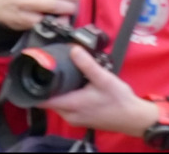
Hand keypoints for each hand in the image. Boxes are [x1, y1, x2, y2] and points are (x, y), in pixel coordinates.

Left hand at [42, 47, 166, 137]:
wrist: (132, 118)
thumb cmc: (118, 99)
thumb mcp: (104, 78)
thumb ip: (87, 64)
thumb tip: (73, 49)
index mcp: (70, 104)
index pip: (41, 100)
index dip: (35, 88)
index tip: (35, 75)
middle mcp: (68, 114)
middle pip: (49, 100)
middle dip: (50, 87)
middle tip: (55, 70)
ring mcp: (74, 119)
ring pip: (58, 104)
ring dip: (60, 92)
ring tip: (67, 77)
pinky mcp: (81, 119)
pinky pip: (67, 107)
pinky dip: (68, 97)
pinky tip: (79, 87)